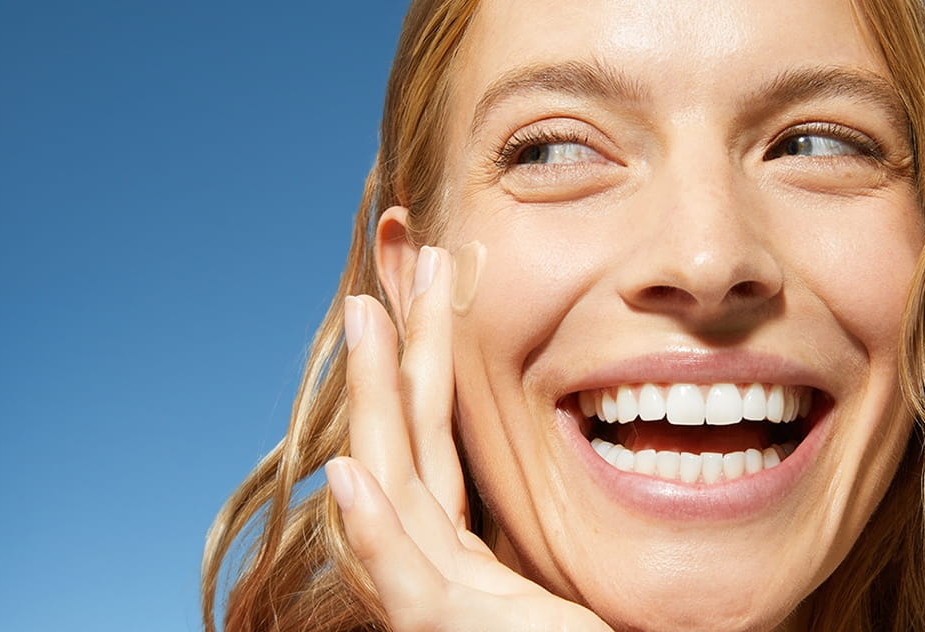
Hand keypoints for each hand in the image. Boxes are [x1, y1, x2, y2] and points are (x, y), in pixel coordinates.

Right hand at [326, 246, 611, 631]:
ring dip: (376, 401)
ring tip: (369, 316)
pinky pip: (408, 587)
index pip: (435, 434)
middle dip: (395, 349)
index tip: (429, 279)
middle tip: (393, 263)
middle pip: (407, 441)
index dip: (423, 356)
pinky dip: (374, 533)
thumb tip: (563, 419)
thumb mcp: (573, 564)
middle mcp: (445, 566)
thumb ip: (542, 510)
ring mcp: (445, 604)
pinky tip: (351, 477)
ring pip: (394, 491)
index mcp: (472, 543)